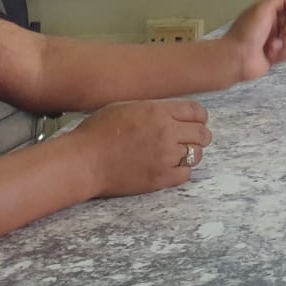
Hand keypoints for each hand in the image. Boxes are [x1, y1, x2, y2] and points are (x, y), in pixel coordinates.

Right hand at [70, 98, 212, 197]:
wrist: (84, 161)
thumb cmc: (97, 132)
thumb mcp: (126, 107)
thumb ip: (152, 109)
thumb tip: (168, 113)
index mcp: (158, 111)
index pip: (196, 111)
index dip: (200, 116)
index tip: (198, 121)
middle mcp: (167, 133)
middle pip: (202, 133)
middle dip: (200, 135)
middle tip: (193, 138)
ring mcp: (165, 157)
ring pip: (196, 155)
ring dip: (191, 153)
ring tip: (180, 154)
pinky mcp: (160, 179)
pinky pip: (186, 175)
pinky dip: (182, 171)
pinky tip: (172, 168)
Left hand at [222, 0, 285, 80]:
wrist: (237, 58)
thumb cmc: (248, 31)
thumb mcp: (263, 9)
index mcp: (267, 11)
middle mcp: (271, 24)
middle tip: (285, 32)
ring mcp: (273, 40)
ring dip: (285, 42)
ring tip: (273, 45)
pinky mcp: (274, 55)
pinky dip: (280, 53)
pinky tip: (269, 54)